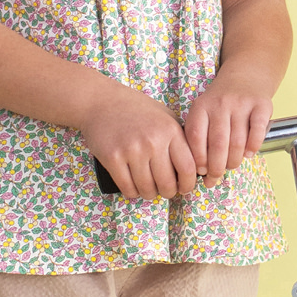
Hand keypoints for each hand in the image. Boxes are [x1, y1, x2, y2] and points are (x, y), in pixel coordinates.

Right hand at [83, 83, 198, 200]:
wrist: (101, 102)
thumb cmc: (137, 111)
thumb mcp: (165, 117)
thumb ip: (180, 138)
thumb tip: (195, 168)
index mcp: (170, 131)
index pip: (188, 168)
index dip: (188, 184)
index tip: (184, 188)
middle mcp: (153, 141)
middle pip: (167, 183)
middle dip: (168, 193)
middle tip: (165, 190)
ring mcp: (132, 150)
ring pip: (147, 189)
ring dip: (149, 194)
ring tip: (149, 189)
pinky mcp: (112, 158)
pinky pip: (127, 187)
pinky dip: (132, 192)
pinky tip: (133, 187)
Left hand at [183, 73, 272, 182]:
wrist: (245, 77)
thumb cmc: (221, 103)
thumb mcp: (203, 112)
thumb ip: (199, 136)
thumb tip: (202, 171)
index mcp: (201, 107)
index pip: (196, 137)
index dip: (198, 159)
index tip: (201, 171)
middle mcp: (220, 104)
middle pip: (217, 144)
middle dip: (216, 167)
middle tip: (216, 176)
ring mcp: (241, 103)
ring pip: (238, 142)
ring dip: (234, 160)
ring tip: (232, 165)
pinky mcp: (261, 105)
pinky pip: (258, 132)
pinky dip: (253, 147)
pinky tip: (249, 154)